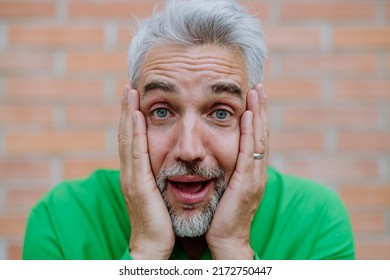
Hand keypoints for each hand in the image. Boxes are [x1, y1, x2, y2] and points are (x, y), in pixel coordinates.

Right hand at [118, 86, 174, 258]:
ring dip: (128, 114)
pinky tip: (136, 116)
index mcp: (137, 173)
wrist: (155, 244)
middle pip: (127, 135)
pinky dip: (134, 132)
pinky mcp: (137, 184)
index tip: (135, 98)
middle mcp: (131, 171)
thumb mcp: (160, 192)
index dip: (132, 118)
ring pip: (128, 139)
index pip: (134, 140)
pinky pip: (136, 152)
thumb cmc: (161, 220)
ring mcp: (131, 177)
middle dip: (127, 110)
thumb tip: (170, 162)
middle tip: (128, 87)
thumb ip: (161, 175)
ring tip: (129, 93)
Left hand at [206, 84, 268, 258]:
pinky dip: (251, 132)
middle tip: (259, 87)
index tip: (253, 98)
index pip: (254, 139)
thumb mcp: (225, 189)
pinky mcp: (247, 182)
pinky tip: (249, 115)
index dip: (256, 118)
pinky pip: (250, 151)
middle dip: (261, 109)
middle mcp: (256, 171)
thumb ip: (225, 172)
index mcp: (250, 172)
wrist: (226, 240)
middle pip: (260, 134)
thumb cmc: (221, 216)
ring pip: (258, 138)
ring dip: (258, 114)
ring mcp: (254, 176)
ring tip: (256, 92)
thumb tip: (215, 159)